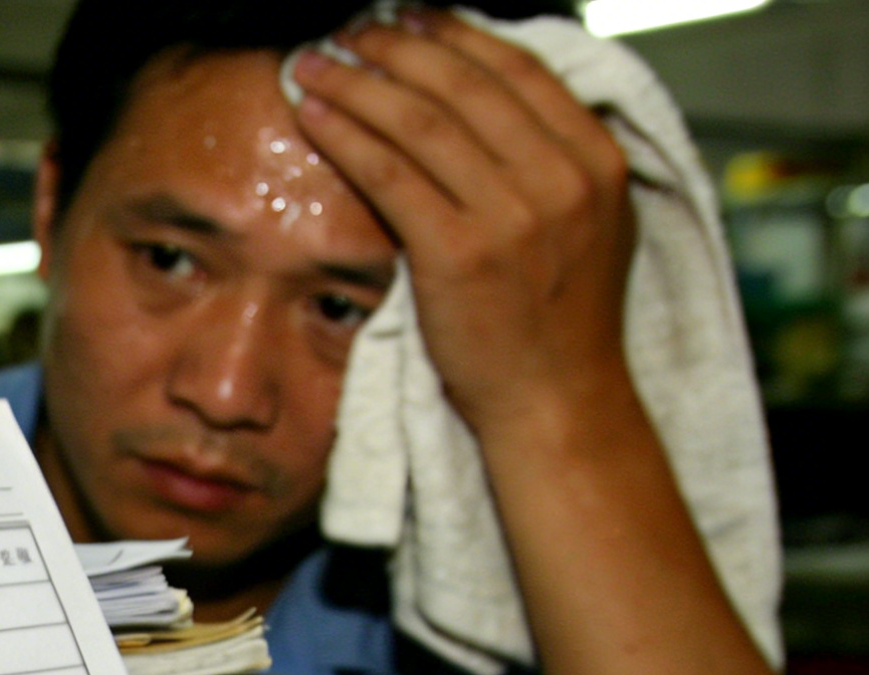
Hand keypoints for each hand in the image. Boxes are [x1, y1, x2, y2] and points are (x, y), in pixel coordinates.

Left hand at [291, 10, 638, 438]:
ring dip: (358, 81)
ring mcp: (513, 215)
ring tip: (313, 61)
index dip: (453, 36)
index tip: (408, 17)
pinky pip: (389, 173)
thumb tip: (496, 105)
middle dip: (395, 47)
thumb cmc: (558, 323)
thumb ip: (555, 163)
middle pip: (464, 84)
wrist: (556, 401)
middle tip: (349, 29)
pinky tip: (312, 114)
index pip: (517, 70)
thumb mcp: (588, 224)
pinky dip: (346, 135)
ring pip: (421, 119)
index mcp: (596, 160)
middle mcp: (562, 178)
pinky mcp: (459, 254)